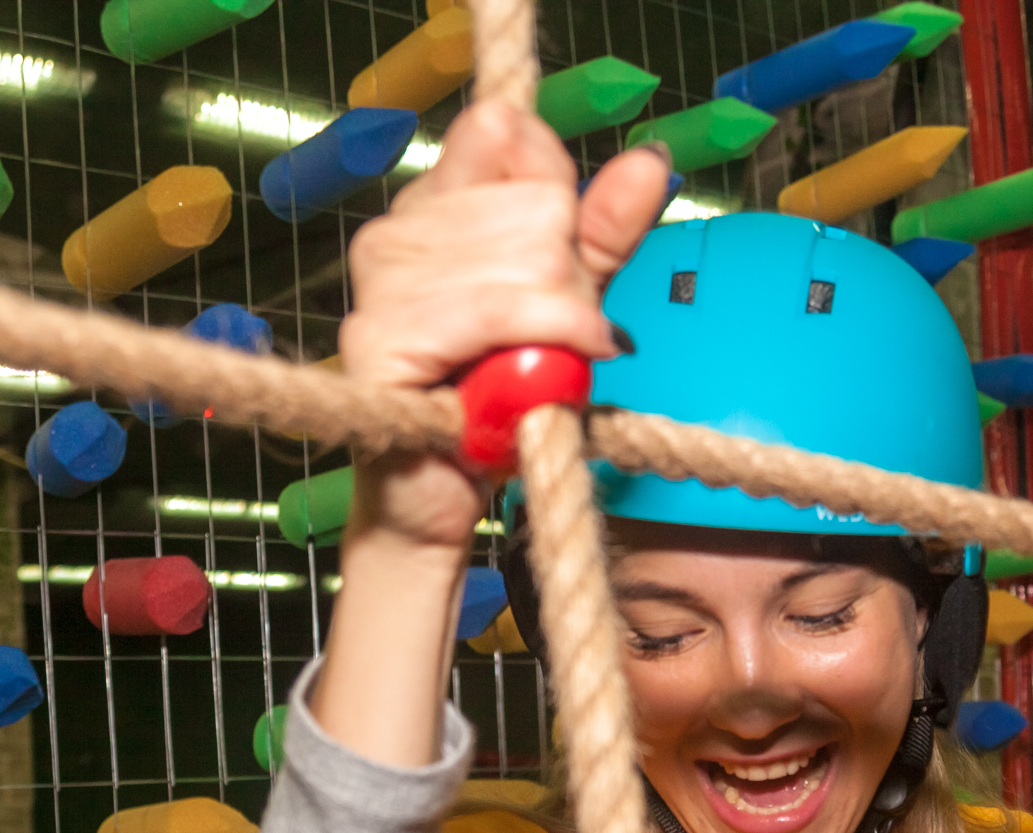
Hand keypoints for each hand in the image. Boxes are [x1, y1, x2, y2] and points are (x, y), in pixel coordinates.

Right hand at [340, 102, 673, 558]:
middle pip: (537, 203)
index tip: (563, 262)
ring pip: (531, 256)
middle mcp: (396, 233)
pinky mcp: (384, 337)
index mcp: (431, 209)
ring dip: (561, 324)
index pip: (505, 131)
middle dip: (568, 281)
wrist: (438, 501)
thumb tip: (649, 159)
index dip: (557, 192)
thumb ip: (603, 232)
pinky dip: (544, 343)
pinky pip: (500, 309)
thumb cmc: (493, 406)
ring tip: (530, 370)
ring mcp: (383, 282)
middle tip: (546, 342)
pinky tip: (541, 378)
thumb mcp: (566, 304)